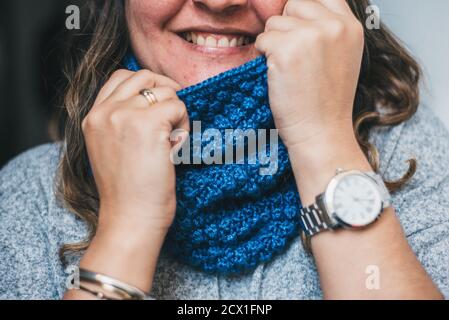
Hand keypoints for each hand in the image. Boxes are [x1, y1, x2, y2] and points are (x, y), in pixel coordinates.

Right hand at [75, 69, 188, 293]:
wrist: (131, 218)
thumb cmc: (128, 191)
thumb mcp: (111, 148)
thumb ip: (121, 121)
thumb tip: (153, 99)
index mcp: (93, 117)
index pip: (120, 77)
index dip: (147, 85)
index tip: (161, 104)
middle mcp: (105, 112)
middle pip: (145, 76)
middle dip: (166, 90)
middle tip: (174, 116)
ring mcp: (124, 115)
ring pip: (166, 91)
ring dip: (177, 113)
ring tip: (172, 141)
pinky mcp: (147, 124)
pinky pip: (178, 106)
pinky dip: (185, 125)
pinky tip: (176, 148)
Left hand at [255, 0, 364, 151]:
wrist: (320, 132)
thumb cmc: (326, 101)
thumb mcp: (342, 55)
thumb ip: (327, 29)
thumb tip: (296, 10)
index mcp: (350, 26)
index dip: (303, 12)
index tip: (298, 32)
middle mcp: (333, 25)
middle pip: (294, 4)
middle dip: (287, 27)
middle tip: (293, 57)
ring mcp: (310, 35)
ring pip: (275, 22)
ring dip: (274, 43)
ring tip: (289, 69)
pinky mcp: (285, 49)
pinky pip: (263, 38)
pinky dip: (263, 55)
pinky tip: (279, 75)